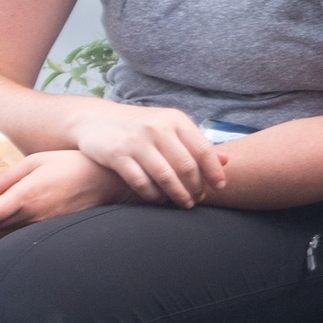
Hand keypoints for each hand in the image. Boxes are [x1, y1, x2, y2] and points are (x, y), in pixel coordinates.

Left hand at [0, 149, 128, 233]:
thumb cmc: (72, 164)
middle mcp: (30, 217)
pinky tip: (1, 217)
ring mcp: (40, 227)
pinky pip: (15, 235)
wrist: (108, 181)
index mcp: (24, 197)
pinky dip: (1, 229)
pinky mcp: (48, 231)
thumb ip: (7, 178)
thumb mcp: (36, 161)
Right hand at [65, 100, 226, 206]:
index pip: (203, 149)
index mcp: (175, 120)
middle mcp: (158, 128)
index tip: (219, 187)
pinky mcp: (117, 154)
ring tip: (184, 204)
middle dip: (196, 187)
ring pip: (165, 176)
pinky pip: (140, 181)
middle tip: (199, 199)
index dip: (213, 171)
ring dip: (177, 194)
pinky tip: (159, 199)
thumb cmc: (141, 126)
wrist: (96, 119)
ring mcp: (136, 141)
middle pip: (186, 165)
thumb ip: (195, 143)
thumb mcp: (169, 126)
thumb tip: (226, 160)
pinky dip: (152, 194)